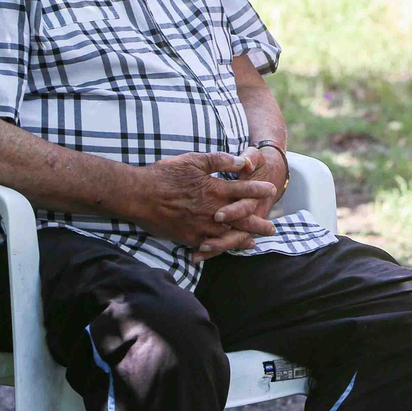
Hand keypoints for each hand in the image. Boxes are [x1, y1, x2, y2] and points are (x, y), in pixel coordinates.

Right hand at [129, 151, 278, 261]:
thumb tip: (242, 161)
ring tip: (253, 244)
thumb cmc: (165, 175)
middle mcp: (212, 211)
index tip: (272, 190)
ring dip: (243, 240)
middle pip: (243, 219)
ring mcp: (201, 227)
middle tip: (272, 229)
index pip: (244, 191)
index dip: (259, 190)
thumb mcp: (193, 161)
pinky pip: (209, 246)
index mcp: (214, 190)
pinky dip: (220, 249)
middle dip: (259, 224)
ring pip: (229, 236)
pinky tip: (225, 250)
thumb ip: (219, 160)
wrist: (139, 195)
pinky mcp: (189, 238)